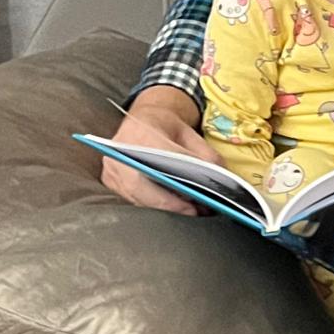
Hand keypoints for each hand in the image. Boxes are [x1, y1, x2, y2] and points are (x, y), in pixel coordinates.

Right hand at [100, 88, 215, 214]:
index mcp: (141, 135)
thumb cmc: (166, 128)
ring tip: (188, 212)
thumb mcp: (191, 135)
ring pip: (137, 199)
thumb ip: (207, 156)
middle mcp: (120, 153)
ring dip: (163, 210)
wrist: (143, 120)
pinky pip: (132, 200)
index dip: (179, 188)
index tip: (196, 205)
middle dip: (171, 206)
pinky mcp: (110, 181)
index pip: (160, 166)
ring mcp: (112, 169)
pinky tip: (172, 209)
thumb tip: (223, 183)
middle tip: (194, 213)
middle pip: (143, 189)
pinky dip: (153, 207)